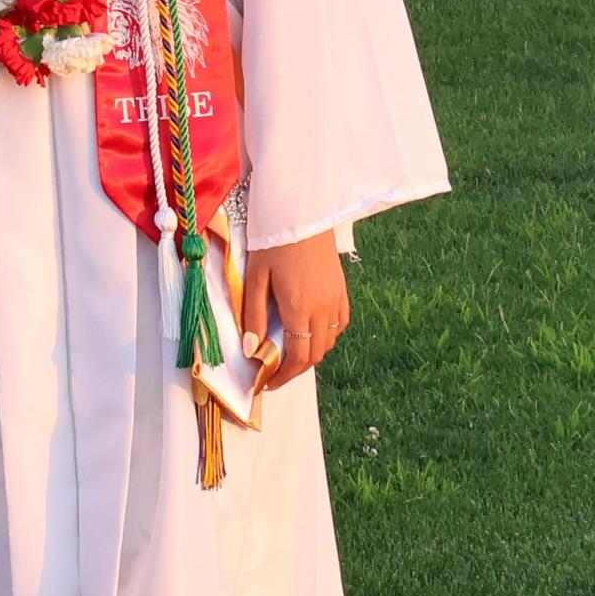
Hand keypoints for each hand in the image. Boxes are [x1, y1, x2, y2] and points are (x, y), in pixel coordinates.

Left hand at [243, 230, 348, 389]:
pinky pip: (340, 323)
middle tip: (276, 370)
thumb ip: (252, 315)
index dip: (283, 376)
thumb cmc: (272, 242)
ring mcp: (336, 299)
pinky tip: (312, 331)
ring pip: (330, 341)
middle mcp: (323, 309)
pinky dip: (328, 335)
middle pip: (316, 354)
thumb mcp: (255, 278)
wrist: (302, 213)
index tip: (268, 382)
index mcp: (299, 308)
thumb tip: (251, 349)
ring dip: (312, 353)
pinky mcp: (342, 289)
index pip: (298, 357)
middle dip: (296, 369)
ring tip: (291, 351)